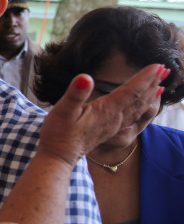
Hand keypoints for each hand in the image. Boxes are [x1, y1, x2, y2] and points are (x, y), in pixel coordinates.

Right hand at [38, 64, 164, 168]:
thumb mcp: (62, 111)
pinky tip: (143, 104)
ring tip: (161, 84)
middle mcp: (115, 119)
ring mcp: (113, 126)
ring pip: (138, 108)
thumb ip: (76, 94)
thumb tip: (85, 77)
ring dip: (150, 95)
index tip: (158, 64)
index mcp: (106, 111)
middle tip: (166, 68)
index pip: (131, 91)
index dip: (145, 77)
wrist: (58, 158)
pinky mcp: (109, 130)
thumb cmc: (58, 134)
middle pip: (139, 99)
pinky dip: (142, 107)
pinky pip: (133, 116)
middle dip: (153, 83)